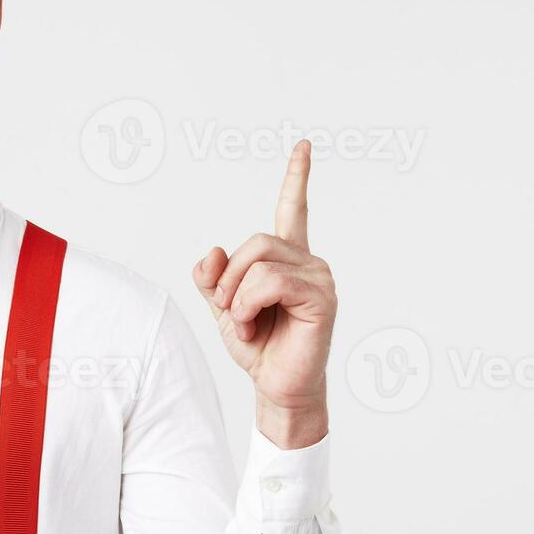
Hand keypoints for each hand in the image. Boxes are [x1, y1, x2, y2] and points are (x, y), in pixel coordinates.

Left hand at [192, 139, 335, 448]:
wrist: (275, 387)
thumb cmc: (258, 347)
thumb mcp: (222, 306)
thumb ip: (212, 276)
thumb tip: (213, 251)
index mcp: (287, 259)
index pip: (292, 209)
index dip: (297, 177)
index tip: (303, 146)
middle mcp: (308, 262)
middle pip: (254, 240)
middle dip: (230, 277)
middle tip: (232, 311)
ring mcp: (319, 278)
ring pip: (258, 261)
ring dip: (238, 296)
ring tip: (247, 323)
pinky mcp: (321, 298)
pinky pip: (269, 282)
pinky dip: (250, 305)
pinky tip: (256, 327)